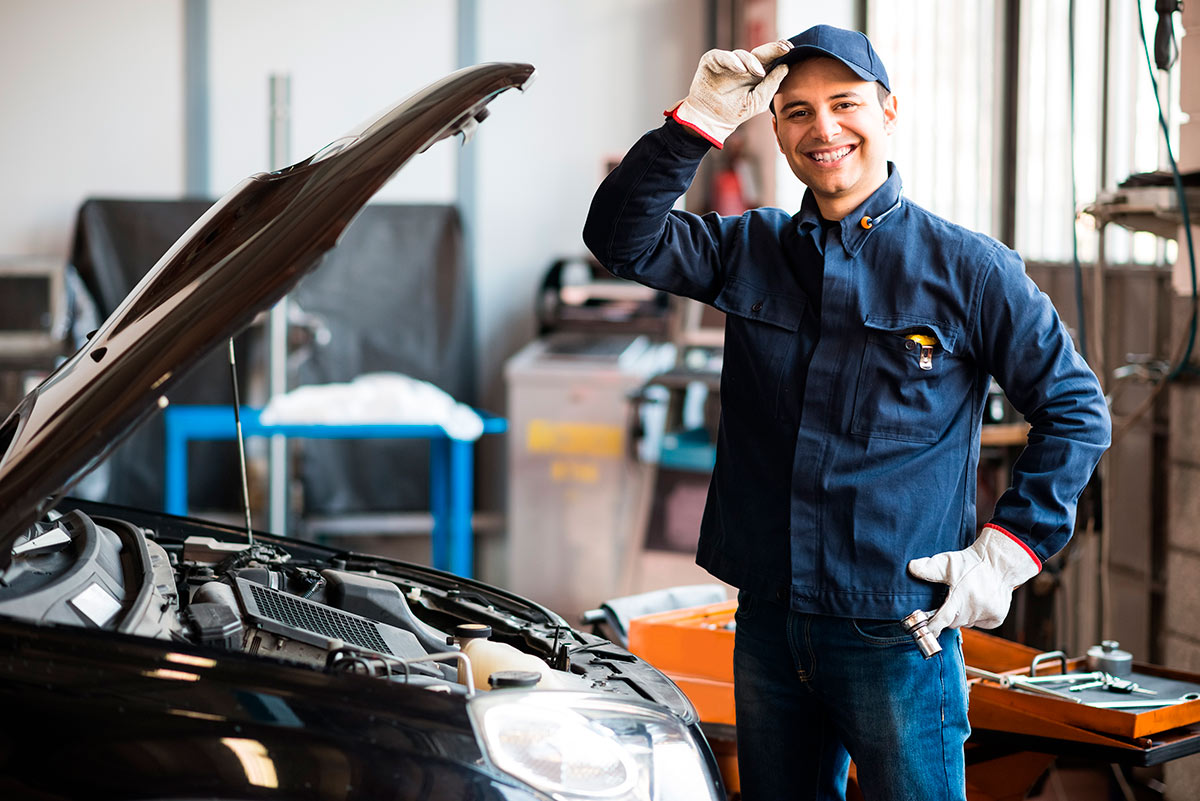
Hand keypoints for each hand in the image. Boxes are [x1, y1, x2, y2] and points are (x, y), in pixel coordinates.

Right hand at [671, 40, 792, 147]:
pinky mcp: (711, 61)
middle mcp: (742, 65)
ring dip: (751, 62)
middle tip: (783, 47)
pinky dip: (731, 61)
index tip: (790, 48)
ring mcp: (727, 62)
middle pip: (759, 52)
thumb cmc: (735, 111)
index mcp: (755, 72)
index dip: (779, 51)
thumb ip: (771, 85)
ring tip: (759, 72)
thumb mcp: (758, 101)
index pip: (769, 58)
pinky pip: (722, 56)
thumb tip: (785, 67)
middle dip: (772, 48)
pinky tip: (740, 69)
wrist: (712, 121)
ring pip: (742, 54)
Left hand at [907, 525, 1040, 639]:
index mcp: (960, 596)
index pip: (942, 619)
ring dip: (964, 615)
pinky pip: (982, 624)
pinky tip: (979, 602)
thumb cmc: (972, 562)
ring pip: (967, 623)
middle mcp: (974, 607)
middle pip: (953, 622)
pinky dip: (978, 617)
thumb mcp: (947, 562)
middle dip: (949, 615)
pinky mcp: (997, 617)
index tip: (926, 631)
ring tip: (967, 598)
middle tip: (951, 601)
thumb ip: (928, 568)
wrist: (1000, 562)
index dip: (932, 628)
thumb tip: (911, 568)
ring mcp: (987, 613)